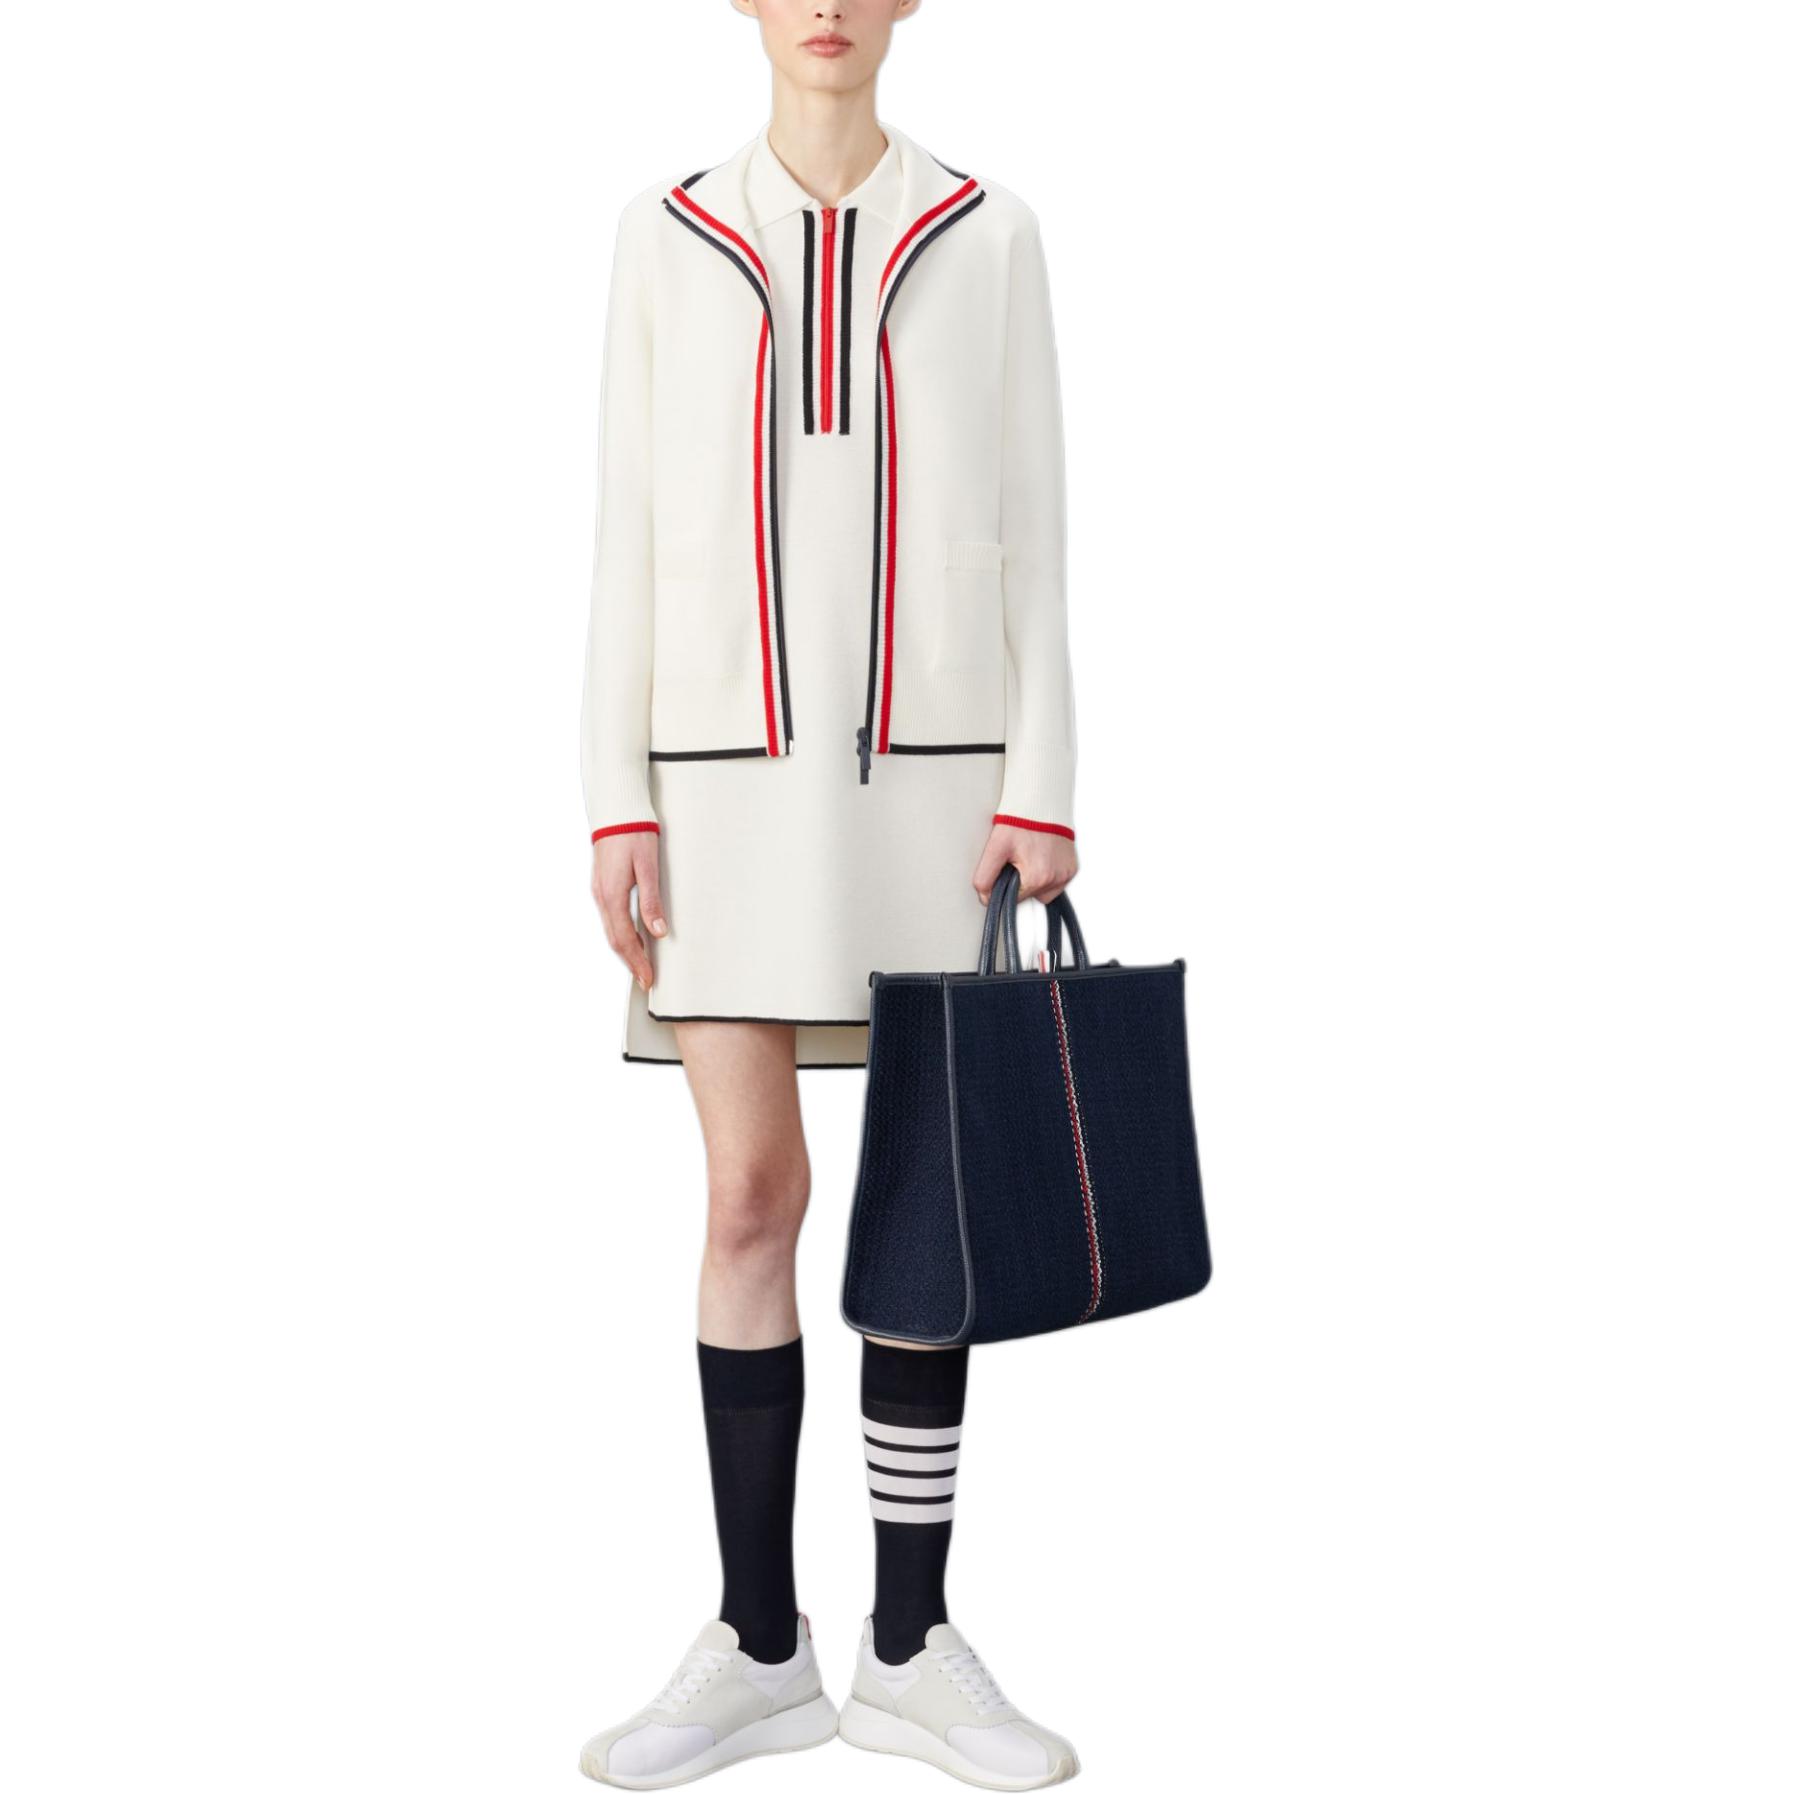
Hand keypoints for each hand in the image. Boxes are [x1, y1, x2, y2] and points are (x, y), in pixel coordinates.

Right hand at [592, 832, 665, 988]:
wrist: (617, 812)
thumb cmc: (635, 835)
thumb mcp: (648, 867)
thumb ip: (652, 900)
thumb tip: (658, 932)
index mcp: (613, 895)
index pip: (625, 939)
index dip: (637, 962)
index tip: (648, 978)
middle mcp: (602, 897)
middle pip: (615, 940)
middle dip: (631, 962)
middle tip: (645, 980)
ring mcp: (599, 892)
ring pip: (611, 930)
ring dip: (626, 950)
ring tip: (641, 965)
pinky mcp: (602, 886)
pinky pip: (610, 918)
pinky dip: (621, 934)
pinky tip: (634, 937)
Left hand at [972, 823, 1077, 907]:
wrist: (1041, 802)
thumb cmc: (1020, 821)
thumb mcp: (996, 848)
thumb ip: (985, 876)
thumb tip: (985, 897)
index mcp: (1037, 878)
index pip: (1014, 900)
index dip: (1006, 885)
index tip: (1007, 867)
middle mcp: (1056, 880)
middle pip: (1030, 896)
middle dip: (1021, 882)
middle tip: (1018, 858)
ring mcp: (1067, 874)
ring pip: (1044, 892)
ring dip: (1035, 880)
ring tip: (1030, 857)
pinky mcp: (1073, 868)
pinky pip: (1057, 882)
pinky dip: (1048, 874)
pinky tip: (1042, 857)